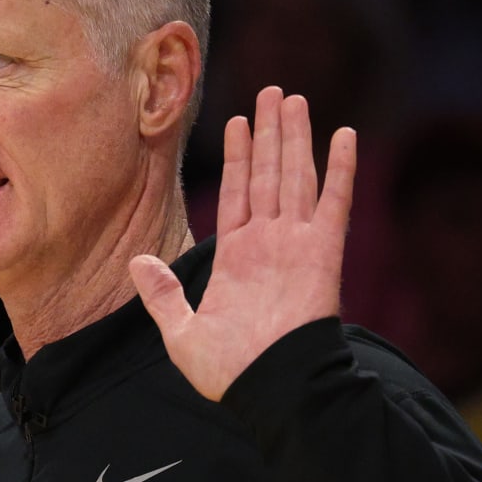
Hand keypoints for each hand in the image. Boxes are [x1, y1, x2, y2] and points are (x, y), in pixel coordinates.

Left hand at [131, 88, 354, 401]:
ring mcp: (297, 245)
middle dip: (269, 133)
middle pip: (268, 174)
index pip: (237, 193)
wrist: (268, 390)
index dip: (237, 156)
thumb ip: (163, 296)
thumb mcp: (181, 333)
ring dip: (295, 138)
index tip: (237, 122)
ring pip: (296, 177)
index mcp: (237, 258)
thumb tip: (139, 262)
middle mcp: (269, 244)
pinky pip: (334, 203)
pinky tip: (342, 135)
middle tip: (272, 92)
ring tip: (294, 99)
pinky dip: (340, 169)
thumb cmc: (228, 372)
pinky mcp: (323, 254)